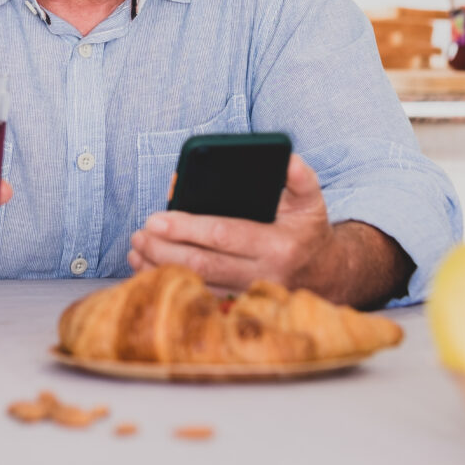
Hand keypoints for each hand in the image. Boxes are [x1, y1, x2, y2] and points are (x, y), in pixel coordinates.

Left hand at [128, 154, 334, 293]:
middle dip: (164, 250)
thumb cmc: (308, 229)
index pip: (225, 235)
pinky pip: (199, 299)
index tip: (156, 219)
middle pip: (204, 265)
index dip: (187, 227)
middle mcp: (265, 275)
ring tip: (136, 249)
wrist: (327, 275)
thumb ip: (300, 176)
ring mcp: (251, 296)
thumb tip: (285, 157)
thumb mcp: (311, 199)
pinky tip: (149, 271)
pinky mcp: (240, 308)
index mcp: (279, 245)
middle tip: (139, 234)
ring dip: (161, 269)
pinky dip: (171, 284)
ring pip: (198, 286)